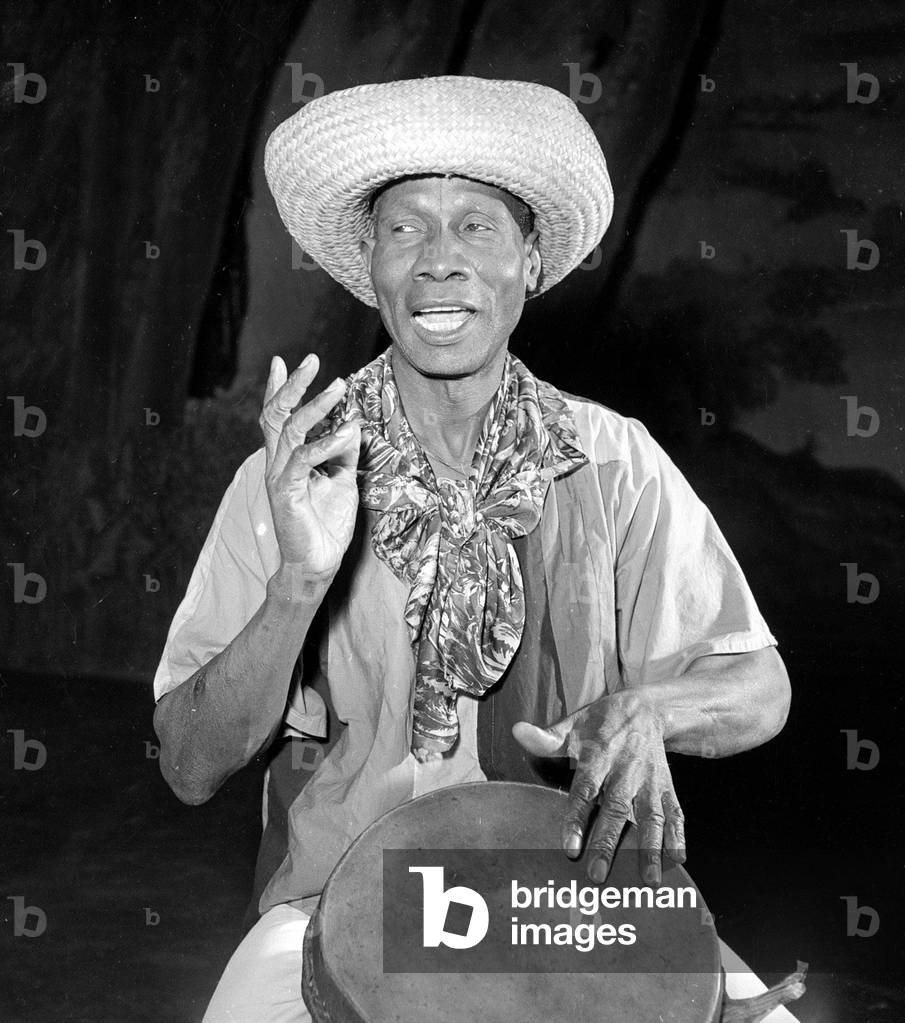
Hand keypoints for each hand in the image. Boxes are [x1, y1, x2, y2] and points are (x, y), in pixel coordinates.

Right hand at [260, 353, 359, 576]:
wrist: (317, 563)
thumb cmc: (327, 523)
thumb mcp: (342, 480)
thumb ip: (343, 453)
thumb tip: (352, 426)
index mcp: (287, 459)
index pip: (278, 417)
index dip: (278, 389)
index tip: (282, 361)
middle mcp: (278, 463)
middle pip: (277, 415)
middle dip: (292, 385)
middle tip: (311, 360)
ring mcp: (280, 477)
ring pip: (290, 430)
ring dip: (316, 405)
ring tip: (338, 385)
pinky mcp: (287, 493)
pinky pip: (303, 460)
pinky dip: (326, 443)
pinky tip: (346, 432)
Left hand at [512, 690, 685, 884]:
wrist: (646, 708)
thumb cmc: (600, 722)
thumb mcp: (572, 724)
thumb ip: (546, 737)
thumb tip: (517, 731)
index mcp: (599, 754)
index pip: (585, 789)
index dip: (576, 818)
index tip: (570, 848)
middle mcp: (626, 769)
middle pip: (617, 808)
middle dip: (608, 842)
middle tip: (598, 874)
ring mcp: (649, 779)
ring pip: (650, 815)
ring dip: (650, 846)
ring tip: (648, 879)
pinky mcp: (667, 785)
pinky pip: (674, 810)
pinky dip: (677, 834)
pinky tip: (677, 858)